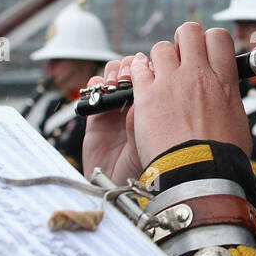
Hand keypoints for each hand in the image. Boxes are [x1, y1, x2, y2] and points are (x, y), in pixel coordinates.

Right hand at [80, 53, 146, 183]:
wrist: (125, 189)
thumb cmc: (149, 166)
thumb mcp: (156, 135)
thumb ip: (150, 112)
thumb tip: (148, 86)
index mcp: (161, 107)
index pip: (157, 76)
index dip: (151, 67)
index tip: (150, 66)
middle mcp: (140, 106)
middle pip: (135, 72)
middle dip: (131, 66)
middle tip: (131, 74)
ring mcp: (118, 111)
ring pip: (114, 78)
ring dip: (114, 73)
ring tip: (117, 80)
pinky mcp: (97, 118)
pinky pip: (94, 92)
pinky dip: (96, 84)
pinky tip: (101, 87)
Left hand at [130, 23, 251, 167]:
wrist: (198, 175)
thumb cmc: (221, 158)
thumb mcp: (237, 122)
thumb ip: (228, 100)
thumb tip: (226, 98)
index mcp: (224, 81)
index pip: (219, 37)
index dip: (210, 41)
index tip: (206, 52)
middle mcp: (197, 74)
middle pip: (188, 32)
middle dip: (184, 41)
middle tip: (182, 58)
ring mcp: (170, 82)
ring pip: (160, 47)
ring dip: (161, 58)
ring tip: (161, 76)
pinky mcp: (146, 96)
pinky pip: (138, 69)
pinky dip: (138, 72)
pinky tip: (141, 83)